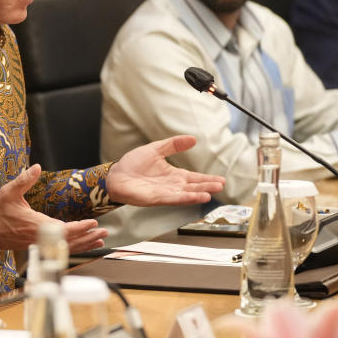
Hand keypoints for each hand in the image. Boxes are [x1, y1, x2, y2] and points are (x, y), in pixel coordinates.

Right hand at [0, 164, 107, 252]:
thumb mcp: (8, 192)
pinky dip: (73, 249)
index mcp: (35, 225)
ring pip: (65, 249)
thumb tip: (36, 167)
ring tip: (99, 241)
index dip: (80, 228)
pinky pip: (59, 251)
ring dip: (83, 245)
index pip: (63, 230)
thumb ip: (24, 180)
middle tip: (104, 233)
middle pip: (69, 242)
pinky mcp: (36, 247)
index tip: (93, 224)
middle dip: (88, 237)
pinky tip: (82, 246)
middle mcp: (39, 238)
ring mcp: (38, 245)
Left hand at [106, 135, 224, 206]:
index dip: (207, 178)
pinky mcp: (157, 198)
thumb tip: (192, 139)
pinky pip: (174, 199)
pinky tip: (196, 197)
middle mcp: (172, 185)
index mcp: (173, 175)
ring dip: (199, 193)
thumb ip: (173, 144)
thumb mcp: (156, 149)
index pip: (194, 177)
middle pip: (193, 186)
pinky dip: (186, 198)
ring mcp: (165, 193)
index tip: (221, 180)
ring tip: (211, 192)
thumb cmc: (133, 164)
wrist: (116, 175)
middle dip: (207, 186)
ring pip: (186, 194)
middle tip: (220, 185)